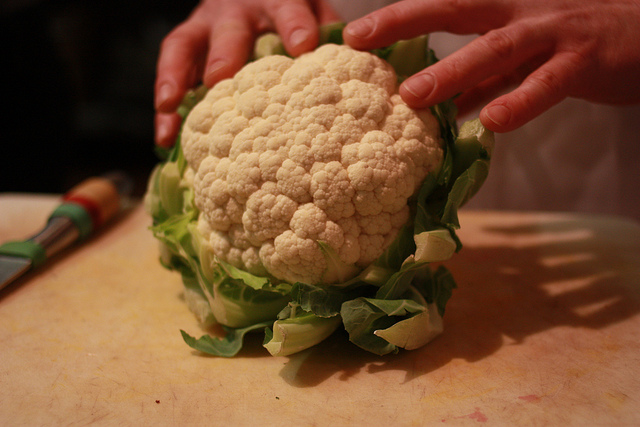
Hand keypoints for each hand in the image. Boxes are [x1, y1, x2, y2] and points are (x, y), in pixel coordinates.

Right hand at [154, 0, 338, 146]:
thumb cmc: (295, 20)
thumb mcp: (316, 16)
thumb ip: (329, 36)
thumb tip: (357, 67)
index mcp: (278, 1)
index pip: (287, 8)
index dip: (294, 25)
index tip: (303, 46)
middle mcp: (236, 12)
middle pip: (229, 29)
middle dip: (226, 52)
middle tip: (222, 78)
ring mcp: (206, 29)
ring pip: (184, 46)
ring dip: (176, 77)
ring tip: (170, 106)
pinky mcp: (187, 48)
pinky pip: (170, 73)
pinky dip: (166, 108)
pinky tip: (165, 138)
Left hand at [343, 0, 639, 132]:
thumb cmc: (574, 44)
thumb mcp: (521, 57)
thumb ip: (483, 80)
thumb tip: (442, 108)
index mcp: (501, 10)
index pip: (442, 7)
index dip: (397, 19)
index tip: (353, 36)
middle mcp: (521, 11)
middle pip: (456, 7)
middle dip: (406, 20)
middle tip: (361, 43)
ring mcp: (553, 31)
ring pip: (497, 46)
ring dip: (453, 71)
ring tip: (413, 97)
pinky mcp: (584, 59)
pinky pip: (548, 82)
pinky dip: (521, 101)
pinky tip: (493, 122)